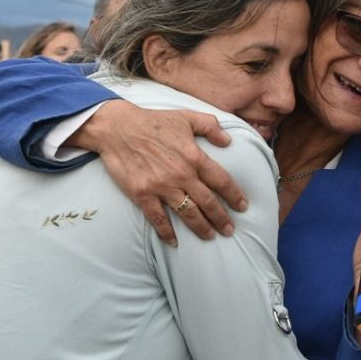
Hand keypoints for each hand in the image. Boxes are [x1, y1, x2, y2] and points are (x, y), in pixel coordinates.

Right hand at [70, 100, 247, 245]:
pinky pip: (158, 218)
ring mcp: (161, 186)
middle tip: (230, 230)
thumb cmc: (153, 121)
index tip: (243, 206)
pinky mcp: (142, 194)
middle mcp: (181, 175)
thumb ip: (210, 126)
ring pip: (188, 213)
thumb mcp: (186, 117)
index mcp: (194, 156)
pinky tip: (174, 242)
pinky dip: (166, 232)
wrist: (118, 128)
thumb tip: (228, 140)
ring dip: (201, 227)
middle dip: (221, 218)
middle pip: (208, 202)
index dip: (234, 195)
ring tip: (211, 236)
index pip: (221, 180)